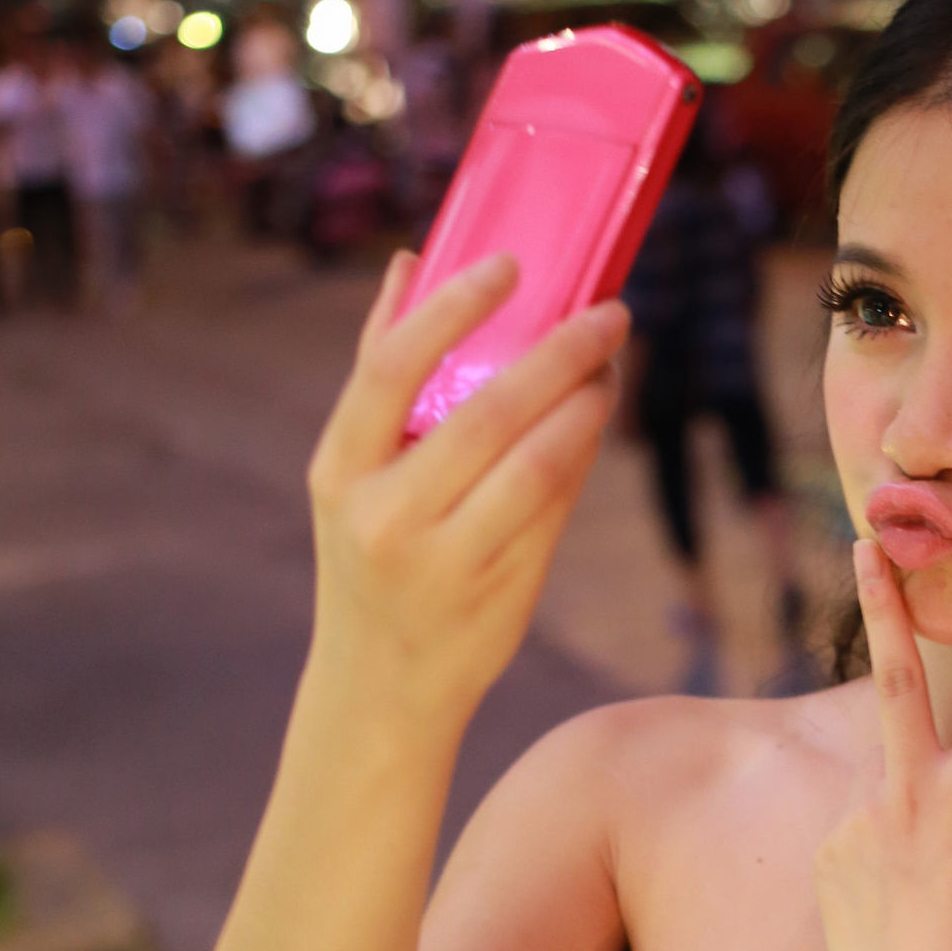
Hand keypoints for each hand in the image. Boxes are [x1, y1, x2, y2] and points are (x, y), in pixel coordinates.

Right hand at [305, 250, 627, 724]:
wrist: (381, 685)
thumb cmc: (370, 554)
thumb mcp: (351, 475)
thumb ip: (381, 373)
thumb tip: (411, 265)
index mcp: (341, 470)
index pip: (391, 370)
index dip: (453, 310)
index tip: (510, 266)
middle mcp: (387, 516)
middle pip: (486, 414)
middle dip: (558, 355)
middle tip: (608, 315)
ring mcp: (445, 559)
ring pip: (536, 464)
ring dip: (585, 407)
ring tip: (610, 367)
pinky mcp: (500, 591)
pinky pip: (555, 508)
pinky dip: (581, 455)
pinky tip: (595, 420)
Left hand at [813, 540, 951, 950]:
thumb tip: (944, 806)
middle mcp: (910, 795)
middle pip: (894, 679)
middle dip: (883, 607)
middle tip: (863, 545)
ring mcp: (859, 822)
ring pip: (888, 799)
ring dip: (908, 842)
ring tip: (921, 911)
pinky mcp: (825, 855)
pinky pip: (860, 845)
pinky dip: (880, 876)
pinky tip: (890, 925)